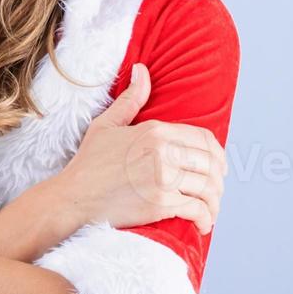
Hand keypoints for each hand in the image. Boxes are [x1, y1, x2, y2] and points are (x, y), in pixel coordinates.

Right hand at [53, 63, 228, 233]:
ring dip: (214, 203)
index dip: (217, 155)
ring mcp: (164, 179)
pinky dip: (206, 219)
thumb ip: (130, 99)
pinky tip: (203, 224)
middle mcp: (164, 152)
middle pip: (211, 165)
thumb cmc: (89, 163)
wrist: (74, 197)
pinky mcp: (161, 204)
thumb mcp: (107, 124)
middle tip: (214, 193)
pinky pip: (198, 210)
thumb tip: (142, 69)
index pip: (205, 140)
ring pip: (208, 189)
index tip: (218, 168)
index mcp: (156, 131)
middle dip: (219, 181)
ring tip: (210, 211)